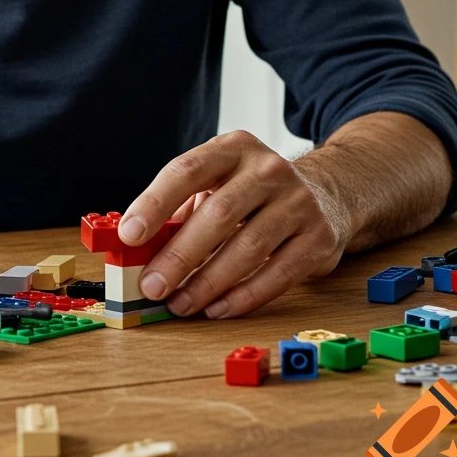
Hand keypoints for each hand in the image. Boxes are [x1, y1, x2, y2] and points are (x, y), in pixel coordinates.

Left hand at [117, 130, 351, 317]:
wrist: (327, 191)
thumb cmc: (252, 192)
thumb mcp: (217, 183)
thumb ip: (180, 210)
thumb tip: (137, 249)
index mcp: (232, 148)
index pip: (187, 171)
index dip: (155, 203)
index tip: (129, 235)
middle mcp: (268, 169)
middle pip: (218, 214)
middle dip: (180, 255)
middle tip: (152, 286)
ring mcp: (299, 202)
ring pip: (249, 247)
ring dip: (208, 282)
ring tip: (180, 303)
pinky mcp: (319, 237)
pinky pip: (279, 273)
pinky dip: (244, 296)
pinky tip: (217, 308)